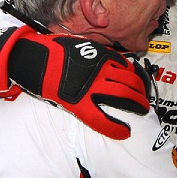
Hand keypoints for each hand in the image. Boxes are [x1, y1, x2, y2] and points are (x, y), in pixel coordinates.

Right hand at [0, 26, 150, 139]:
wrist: (32, 59)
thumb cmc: (51, 51)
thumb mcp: (78, 45)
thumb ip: (93, 53)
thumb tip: (107, 60)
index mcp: (100, 56)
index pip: (126, 67)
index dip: (136, 77)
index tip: (140, 83)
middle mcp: (100, 71)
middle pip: (129, 83)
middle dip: (140, 93)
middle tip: (144, 101)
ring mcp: (91, 87)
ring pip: (122, 98)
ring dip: (135, 106)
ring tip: (141, 112)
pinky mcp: (80, 104)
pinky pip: (102, 118)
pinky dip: (115, 127)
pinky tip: (124, 132)